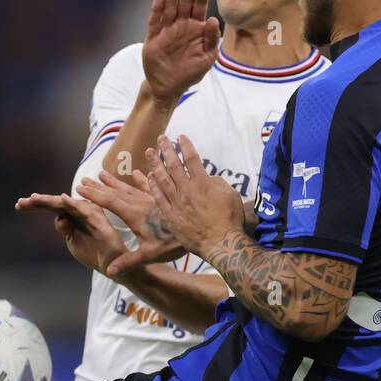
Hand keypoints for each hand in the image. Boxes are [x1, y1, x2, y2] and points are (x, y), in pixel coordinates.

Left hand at [15, 192, 125, 275]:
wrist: (112, 265)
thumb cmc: (93, 251)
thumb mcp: (73, 242)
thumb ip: (65, 230)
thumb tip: (60, 219)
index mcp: (73, 216)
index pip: (52, 207)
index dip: (36, 205)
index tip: (18, 205)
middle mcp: (81, 211)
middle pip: (57, 203)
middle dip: (39, 202)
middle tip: (22, 202)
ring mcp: (91, 214)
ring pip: (68, 204)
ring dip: (51, 200)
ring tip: (35, 198)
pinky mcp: (100, 221)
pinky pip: (86, 211)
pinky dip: (75, 204)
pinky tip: (64, 200)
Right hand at [76, 169, 185, 276]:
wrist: (202, 231)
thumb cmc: (174, 245)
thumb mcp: (149, 255)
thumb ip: (128, 261)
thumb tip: (109, 271)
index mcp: (135, 215)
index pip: (109, 202)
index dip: (94, 195)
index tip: (80, 189)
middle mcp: (142, 203)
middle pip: (117, 191)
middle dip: (99, 186)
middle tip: (85, 178)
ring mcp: (153, 198)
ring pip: (130, 186)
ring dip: (115, 180)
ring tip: (102, 172)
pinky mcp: (165, 198)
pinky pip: (151, 184)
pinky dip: (142, 178)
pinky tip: (138, 172)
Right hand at [142, 0, 220, 107]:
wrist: (169, 88)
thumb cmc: (190, 72)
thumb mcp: (207, 59)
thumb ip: (211, 40)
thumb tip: (212, 19)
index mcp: (195, 27)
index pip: (200, 5)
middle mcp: (181, 24)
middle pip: (185, 1)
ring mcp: (166, 30)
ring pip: (169, 6)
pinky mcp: (153, 38)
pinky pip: (155, 22)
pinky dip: (157, 10)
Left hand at [142, 134, 243, 261]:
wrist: (220, 243)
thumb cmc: (229, 220)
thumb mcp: (230, 195)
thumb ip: (217, 183)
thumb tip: (208, 178)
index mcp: (203, 183)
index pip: (192, 159)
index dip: (185, 146)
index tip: (180, 137)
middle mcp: (187, 190)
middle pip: (174, 166)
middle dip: (167, 150)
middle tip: (161, 139)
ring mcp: (177, 203)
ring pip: (162, 179)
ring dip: (155, 164)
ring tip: (149, 152)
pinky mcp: (171, 216)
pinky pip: (159, 198)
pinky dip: (153, 186)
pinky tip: (149, 177)